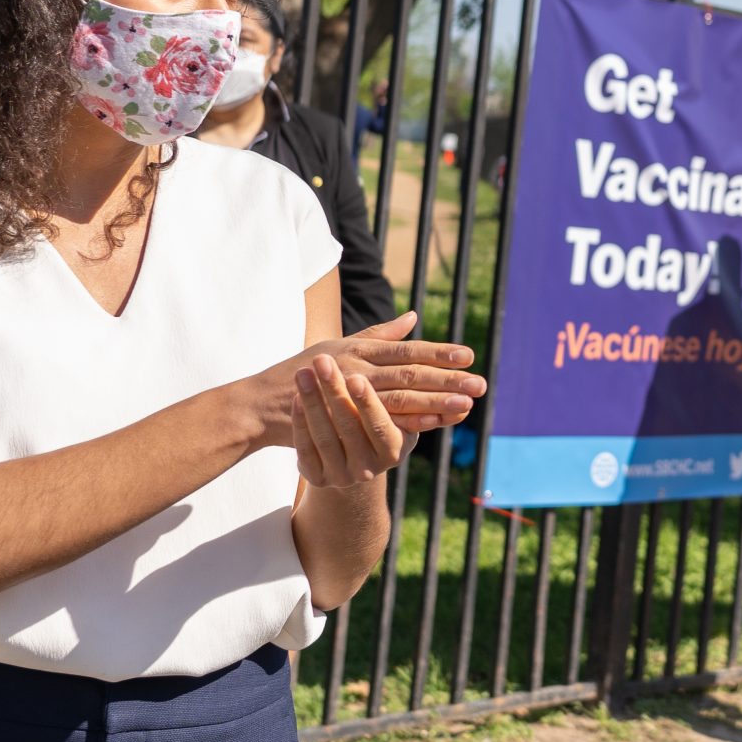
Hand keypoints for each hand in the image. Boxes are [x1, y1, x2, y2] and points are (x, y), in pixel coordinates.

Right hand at [250, 311, 486, 449]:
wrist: (261, 404)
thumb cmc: (300, 373)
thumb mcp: (338, 346)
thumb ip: (379, 334)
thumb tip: (414, 317)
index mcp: (358, 349)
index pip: (406, 350)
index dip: (438, 352)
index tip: (468, 356)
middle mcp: (356, 366)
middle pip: (410, 372)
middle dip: (447, 378)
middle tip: (480, 384)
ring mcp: (347, 392)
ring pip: (400, 397)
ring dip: (436, 401)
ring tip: (466, 405)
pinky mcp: (341, 418)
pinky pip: (379, 420)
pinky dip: (408, 422)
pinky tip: (434, 424)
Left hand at [291, 355, 405, 485]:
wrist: (351, 461)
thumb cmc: (377, 423)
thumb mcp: (395, 407)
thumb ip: (400, 370)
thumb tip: (412, 317)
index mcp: (393, 449)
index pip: (381, 425)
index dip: (368, 403)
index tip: (356, 376)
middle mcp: (370, 468)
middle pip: (350, 428)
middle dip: (334, 392)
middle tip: (323, 360)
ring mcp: (341, 475)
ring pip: (325, 437)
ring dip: (312, 402)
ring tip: (303, 371)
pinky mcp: (317, 478)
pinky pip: (306, 450)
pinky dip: (300, 423)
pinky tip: (296, 397)